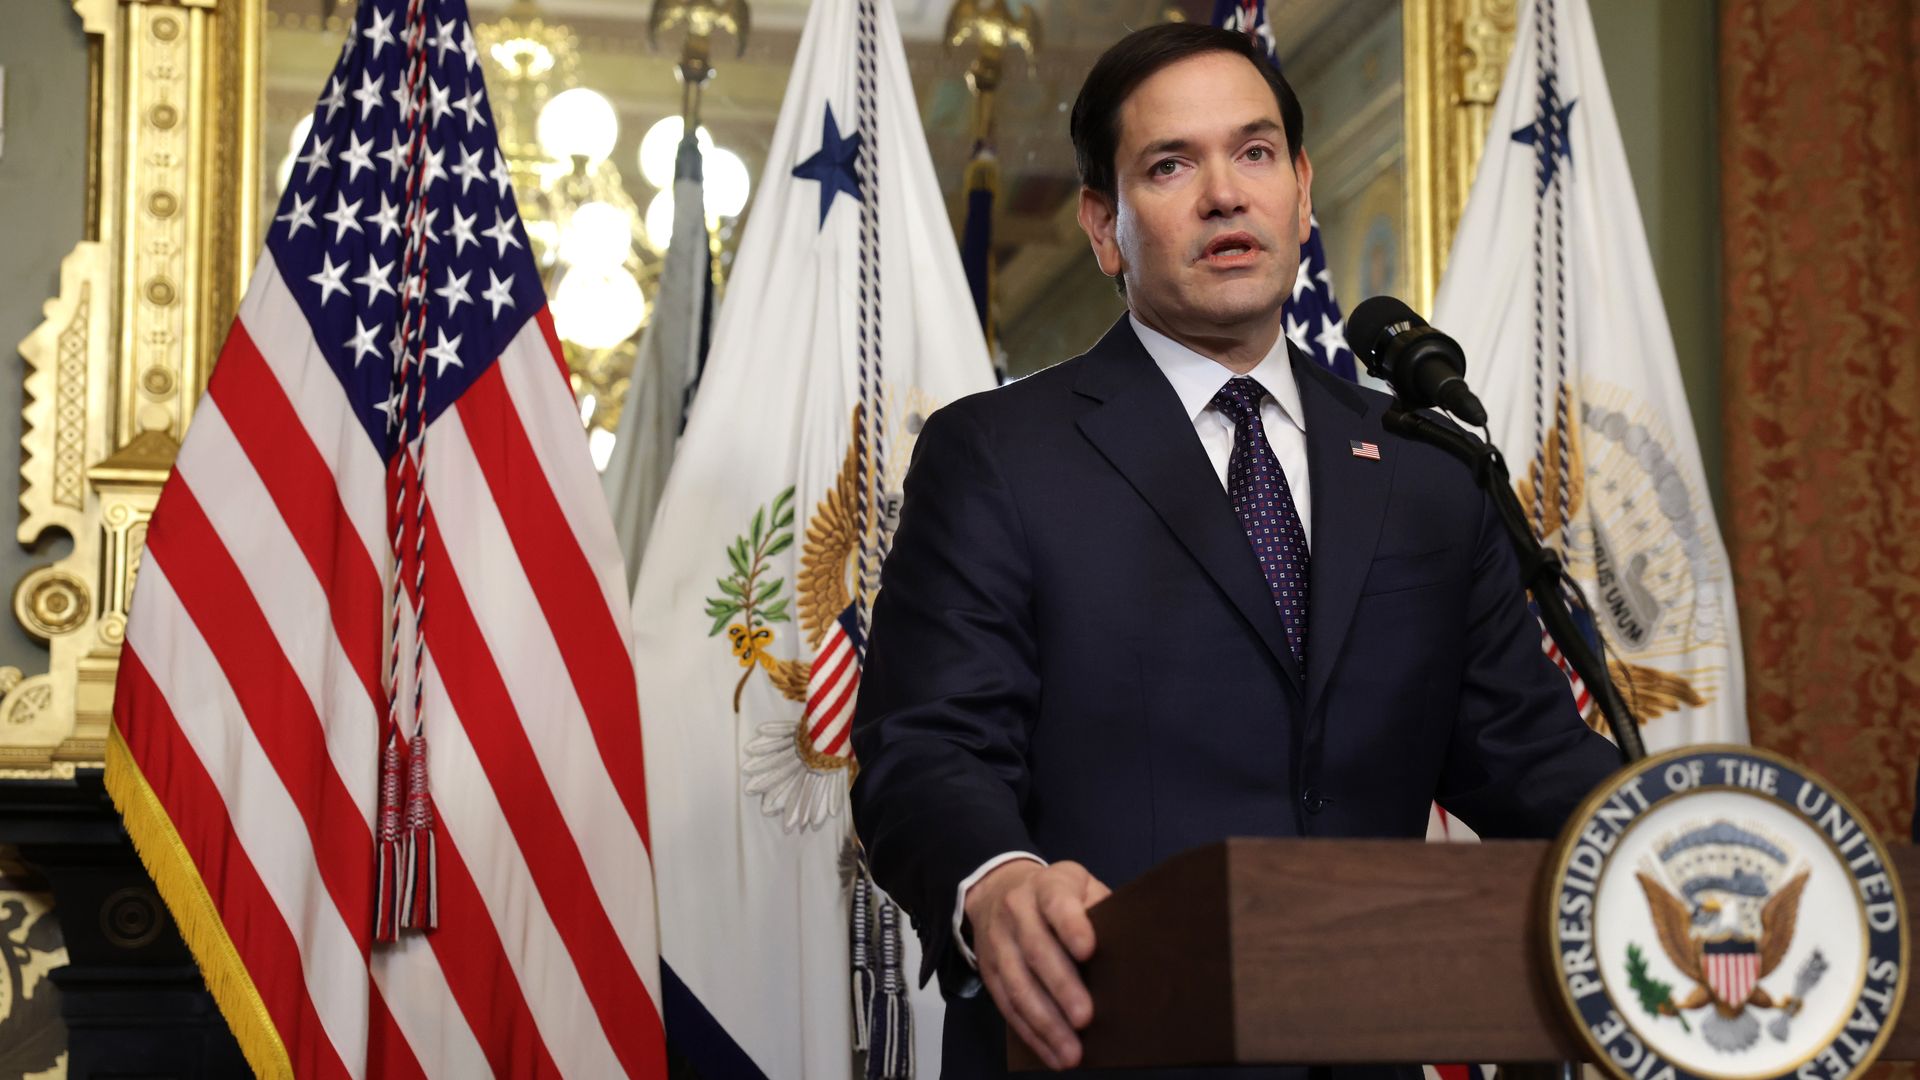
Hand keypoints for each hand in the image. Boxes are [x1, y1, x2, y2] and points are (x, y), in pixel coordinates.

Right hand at [963, 859, 1111, 1070]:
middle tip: (1085, 1017)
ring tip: (1071, 1052)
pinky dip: (1031, 1034)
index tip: (1089, 950)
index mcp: (1047, 886)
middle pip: (1036, 950)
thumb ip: (1101, 909)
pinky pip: (1008, 1007)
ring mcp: (999, 943)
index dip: (1072, 926)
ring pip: (1018, 986)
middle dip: (1061, 987)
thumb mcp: (1080, 885)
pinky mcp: (989, 972)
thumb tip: (1133, 948)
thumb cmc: (1056, 894)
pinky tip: (1053, 1054)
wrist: (998, 889)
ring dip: (1045, 1022)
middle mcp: (1017, 912)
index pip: (1057, 903)